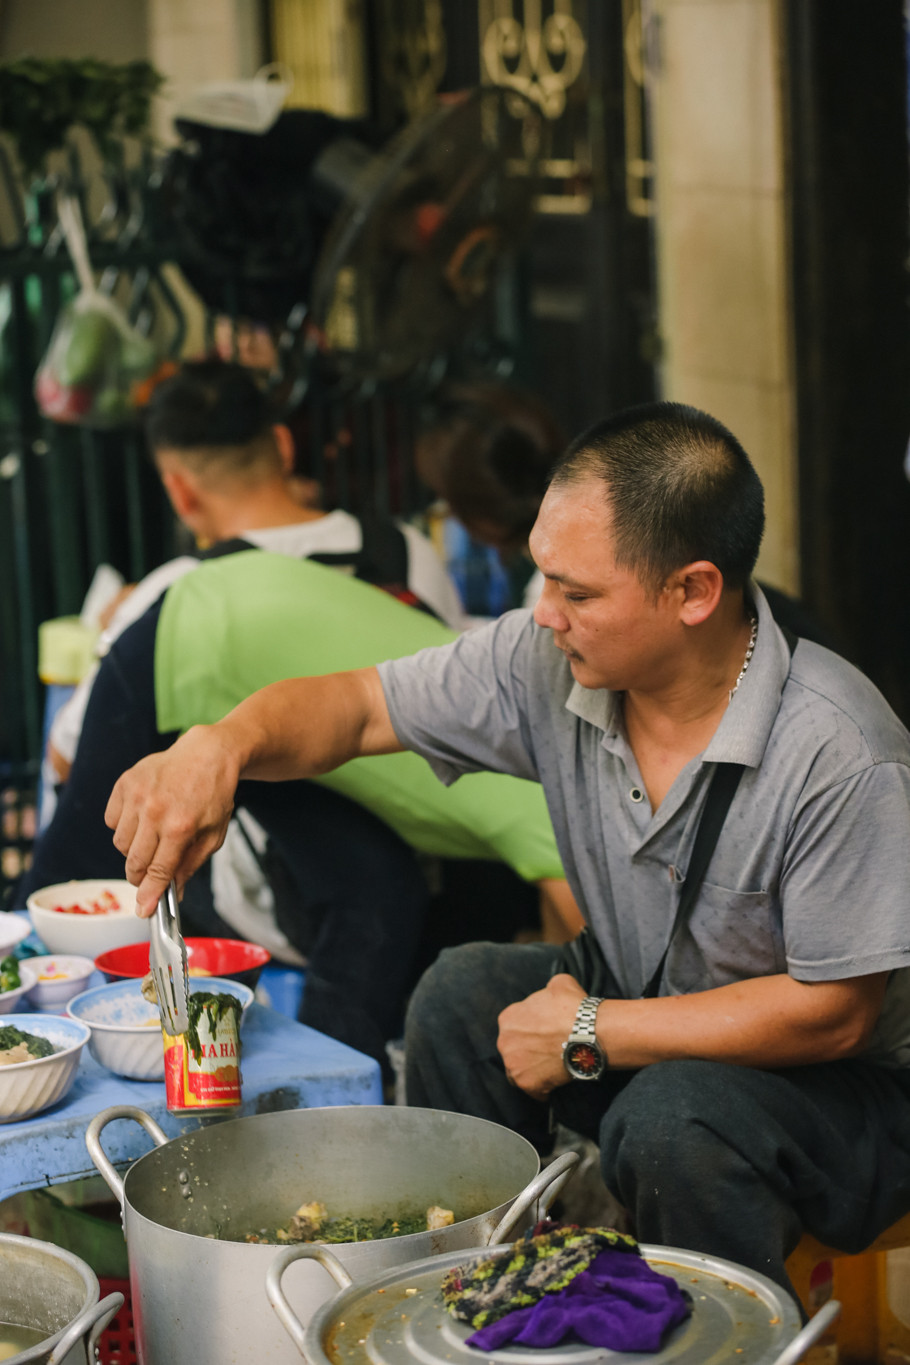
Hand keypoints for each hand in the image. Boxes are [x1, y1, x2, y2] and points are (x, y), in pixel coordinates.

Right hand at [104, 725, 239, 916]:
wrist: (208, 754)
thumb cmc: (214, 796)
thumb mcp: (213, 835)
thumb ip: (190, 865)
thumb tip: (174, 895)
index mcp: (181, 827)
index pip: (158, 871)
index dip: (149, 895)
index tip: (143, 911)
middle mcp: (155, 811)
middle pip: (134, 862)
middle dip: (140, 876)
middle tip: (149, 874)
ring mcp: (137, 795)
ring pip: (120, 844)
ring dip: (133, 850)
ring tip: (152, 837)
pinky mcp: (125, 783)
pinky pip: (112, 821)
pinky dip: (124, 826)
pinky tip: (142, 817)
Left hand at [497, 972, 586, 1099]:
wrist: (589, 1033)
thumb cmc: (574, 1007)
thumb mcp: (559, 983)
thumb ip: (546, 990)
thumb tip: (550, 993)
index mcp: (508, 1018)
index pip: (515, 1026)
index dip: (531, 1029)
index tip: (544, 1033)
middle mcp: (504, 1041)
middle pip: (515, 1049)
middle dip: (529, 1050)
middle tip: (549, 1050)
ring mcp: (513, 1064)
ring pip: (520, 1070)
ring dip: (533, 1070)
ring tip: (552, 1068)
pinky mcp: (526, 1084)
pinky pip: (533, 1091)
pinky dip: (543, 1089)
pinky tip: (556, 1083)